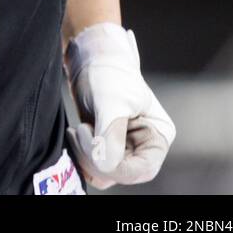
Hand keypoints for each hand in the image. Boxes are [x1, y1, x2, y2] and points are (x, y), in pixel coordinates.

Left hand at [64, 22, 174, 187]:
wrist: (89, 58)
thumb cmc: (108, 72)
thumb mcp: (111, 102)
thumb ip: (111, 134)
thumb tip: (106, 165)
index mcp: (158, 135)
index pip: (142, 169)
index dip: (116, 165)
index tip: (91, 140)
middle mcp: (144, 146)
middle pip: (122, 174)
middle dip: (96, 157)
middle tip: (80, 130)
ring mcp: (125, 147)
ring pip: (105, 173)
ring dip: (86, 157)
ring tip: (77, 130)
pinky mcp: (105, 145)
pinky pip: (93, 166)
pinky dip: (81, 156)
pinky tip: (74, 134)